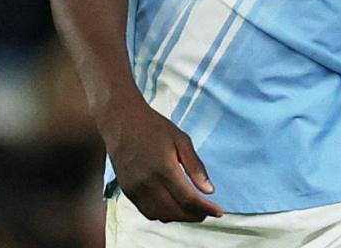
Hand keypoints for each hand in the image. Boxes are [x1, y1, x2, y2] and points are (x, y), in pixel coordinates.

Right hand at [99, 100, 223, 222]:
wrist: (121, 123)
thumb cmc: (155, 128)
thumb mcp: (182, 140)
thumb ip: (195, 167)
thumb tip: (210, 191)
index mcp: (163, 168)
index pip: (187, 199)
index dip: (205, 209)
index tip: (219, 212)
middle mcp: (147, 183)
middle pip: (174, 211)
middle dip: (194, 216)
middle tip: (208, 212)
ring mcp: (134, 189)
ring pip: (160, 215)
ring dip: (179, 217)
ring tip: (193, 211)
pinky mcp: (127, 191)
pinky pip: (147, 211)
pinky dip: (163, 214)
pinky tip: (174, 207)